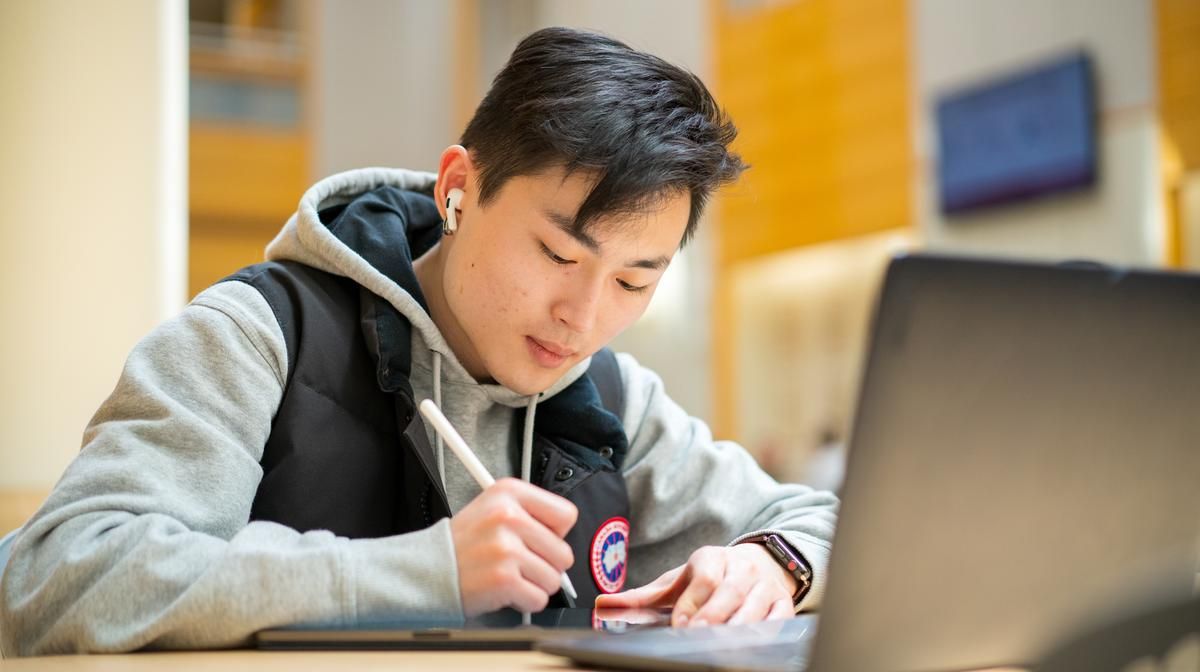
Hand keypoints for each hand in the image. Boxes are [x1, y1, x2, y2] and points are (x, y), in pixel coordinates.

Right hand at [450, 477, 577, 615]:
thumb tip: (565, 541)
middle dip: (545, 565)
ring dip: (534, 584)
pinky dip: (524, 601)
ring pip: (554, 579)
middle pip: (564, 553)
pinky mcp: (504, 578)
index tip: (537, 538)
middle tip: (517, 562)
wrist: (426, 570)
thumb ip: (532, 516)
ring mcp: (506, 548)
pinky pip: (539, 599)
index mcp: (510, 492)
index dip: (556, 533)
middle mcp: (509, 516)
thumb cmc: (463, 544)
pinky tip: (504, 589)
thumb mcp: (494, 508)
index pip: (566, 515)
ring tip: (508, 574)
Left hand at [594, 544, 795, 626]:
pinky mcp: (782, 603)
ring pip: (754, 608)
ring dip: (739, 627)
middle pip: (729, 593)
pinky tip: (752, 644)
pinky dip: (767, 631)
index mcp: (712, 559)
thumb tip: (604, 604)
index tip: (680, 624)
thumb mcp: (677, 581)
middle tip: (698, 634)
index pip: (703, 578)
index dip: (692, 602)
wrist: (757, 564)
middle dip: (713, 615)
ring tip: (723, 645)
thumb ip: (643, 596)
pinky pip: (778, 618)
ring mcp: (764, 586)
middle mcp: (741, 569)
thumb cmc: (710, 577)